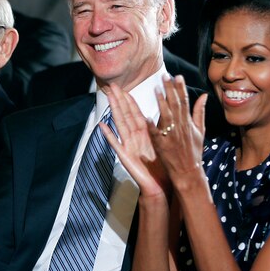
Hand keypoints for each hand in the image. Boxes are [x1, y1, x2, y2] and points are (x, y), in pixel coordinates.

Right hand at [101, 83, 169, 198]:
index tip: (124, 88)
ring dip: (114, 110)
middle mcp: (134, 137)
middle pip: (125, 115)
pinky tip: (102, 126)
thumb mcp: (163, 143)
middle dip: (119, 100)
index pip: (135, 113)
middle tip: (112, 86)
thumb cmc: (162, 165)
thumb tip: (167, 112)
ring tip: (107, 98)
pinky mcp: (125, 156)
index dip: (129, 100)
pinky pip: (115, 144)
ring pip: (120, 124)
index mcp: (144, 133)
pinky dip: (108, 135)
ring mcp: (128, 145)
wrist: (159, 184)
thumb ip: (160, 128)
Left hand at [149, 75, 206, 185]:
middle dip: (170, 90)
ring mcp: (172, 136)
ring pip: (166, 117)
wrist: (189, 172)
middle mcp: (181, 127)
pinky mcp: (163, 146)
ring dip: (161, 103)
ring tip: (156, 90)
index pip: (185, 101)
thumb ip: (200, 112)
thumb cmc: (193, 151)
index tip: (177, 76)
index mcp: (188, 123)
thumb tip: (204, 95)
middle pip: (175, 105)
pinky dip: (152, 126)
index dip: (181, 88)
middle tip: (164, 76)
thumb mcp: (200, 130)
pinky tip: (147, 116)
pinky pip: (156, 134)